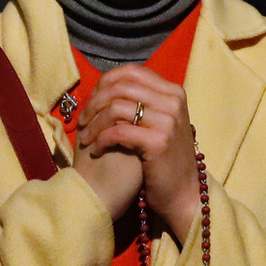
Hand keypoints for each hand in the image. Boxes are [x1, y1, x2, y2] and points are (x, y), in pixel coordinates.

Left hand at [75, 65, 199, 236]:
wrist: (183, 193)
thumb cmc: (165, 158)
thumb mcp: (160, 122)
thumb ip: (142, 101)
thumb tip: (106, 85)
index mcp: (173, 91)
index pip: (131, 71)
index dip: (105, 83)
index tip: (92, 102)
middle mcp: (173, 101)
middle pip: (121, 87)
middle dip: (94, 103)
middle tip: (83, 121)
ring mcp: (168, 120)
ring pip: (116, 107)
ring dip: (94, 123)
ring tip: (85, 138)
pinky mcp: (158, 141)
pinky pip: (118, 131)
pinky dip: (101, 139)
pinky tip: (95, 150)